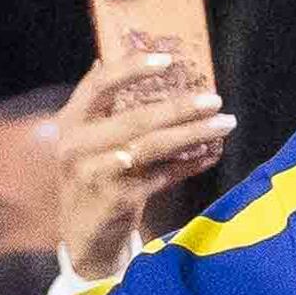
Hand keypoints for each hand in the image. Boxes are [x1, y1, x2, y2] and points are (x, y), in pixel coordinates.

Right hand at [51, 52, 235, 279]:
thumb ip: (107, 107)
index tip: (167, 59)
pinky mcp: (116, 200)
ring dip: (192, 134)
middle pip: (136, 118)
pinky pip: (161, 177)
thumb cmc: (94, 177)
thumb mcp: (91, 140)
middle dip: (180, 107)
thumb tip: (122, 60)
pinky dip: (188, 165)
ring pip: (152, 147)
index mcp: (72, 122)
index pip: (98, 86)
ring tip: (223, 124)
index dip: (131, 68)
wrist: (81, 235)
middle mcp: (78, 146)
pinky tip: (210, 155)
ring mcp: (95, 174)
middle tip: (214, 99)